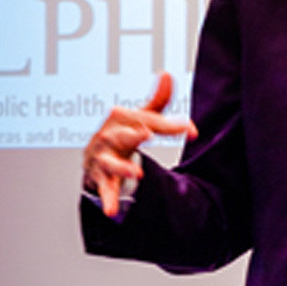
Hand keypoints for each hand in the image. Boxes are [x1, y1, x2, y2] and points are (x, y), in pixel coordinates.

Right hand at [82, 72, 196, 216]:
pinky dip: (107, 199)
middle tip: (147, 133)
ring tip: (136, 173)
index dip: (167, 124)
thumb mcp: (139, 117)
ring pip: (109, 163)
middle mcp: (106, 137)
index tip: (190, 130)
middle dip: (133, 134)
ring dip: (122, 167)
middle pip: (119, 135)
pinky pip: (102, 189)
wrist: (96, 158)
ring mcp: (100, 159)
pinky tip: (111, 210)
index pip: (144, 119)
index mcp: (118, 119)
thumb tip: (165, 75)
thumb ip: (157, 101)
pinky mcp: (98, 179)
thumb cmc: (121, 134)